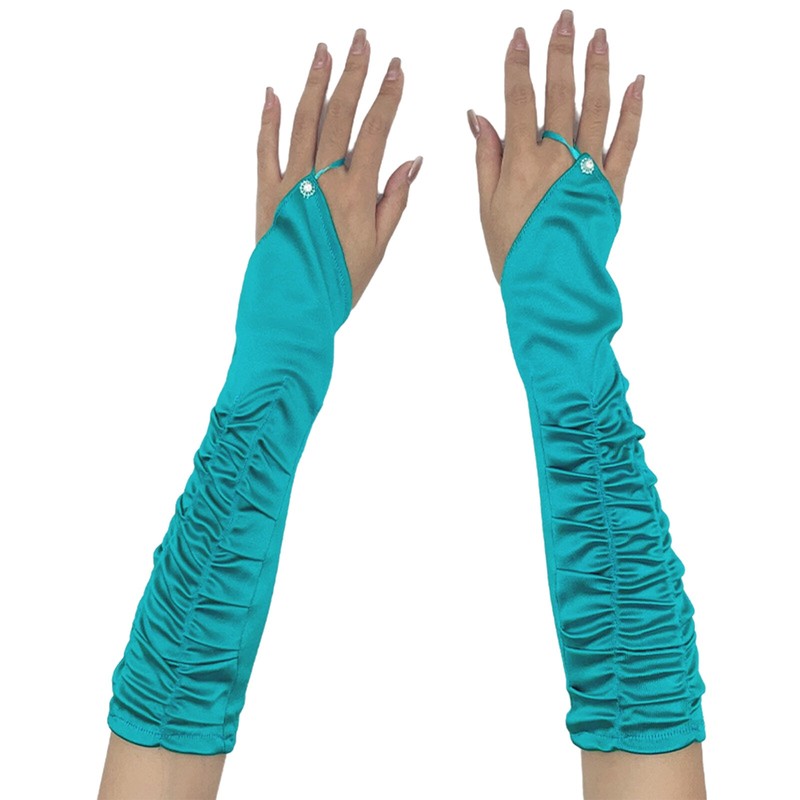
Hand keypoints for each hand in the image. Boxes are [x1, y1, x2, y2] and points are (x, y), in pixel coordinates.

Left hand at [256, 29, 422, 306]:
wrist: (294, 306)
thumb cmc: (339, 282)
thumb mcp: (379, 246)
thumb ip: (395, 200)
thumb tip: (412, 160)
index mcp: (356, 192)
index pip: (376, 130)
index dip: (388, 95)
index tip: (397, 67)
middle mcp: (323, 180)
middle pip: (340, 114)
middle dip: (353, 73)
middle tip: (361, 40)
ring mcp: (292, 183)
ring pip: (304, 121)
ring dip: (315, 83)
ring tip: (324, 51)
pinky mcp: (266, 192)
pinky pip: (266, 148)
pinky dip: (270, 118)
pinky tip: (274, 92)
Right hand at [467, 10, 643, 282]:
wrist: (552, 287)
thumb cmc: (514, 253)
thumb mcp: (487, 208)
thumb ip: (486, 158)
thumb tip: (479, 116)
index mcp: (522, 162)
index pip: (519, 99)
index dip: (518, 65)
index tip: (520, 37)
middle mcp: (558, 158)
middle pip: (560, 93)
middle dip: (561, 52)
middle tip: (565, 18)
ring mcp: (589, 169)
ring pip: (595, 107)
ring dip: (598, 68)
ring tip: (599, 37)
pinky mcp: (613, 186)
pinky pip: (626, 140)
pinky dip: (632, 110)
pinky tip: (636, 83)